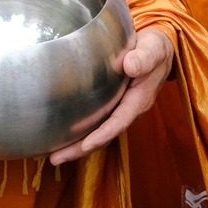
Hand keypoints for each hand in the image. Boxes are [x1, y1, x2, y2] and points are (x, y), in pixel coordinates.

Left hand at [51, 23, 174, 164]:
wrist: (156, 50)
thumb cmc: (154, 49)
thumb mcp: (154, 50)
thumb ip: (144, 58)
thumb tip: (130, 66)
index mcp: (139, 99)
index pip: (120, 121)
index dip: (103, 134)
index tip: (86, 145)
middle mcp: (127, 110)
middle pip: (104, 136)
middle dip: (80, 149)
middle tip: (55, 159)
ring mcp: (118, 110)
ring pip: (96, 134)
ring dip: (75, 147)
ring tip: (51, 156)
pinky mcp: (109, 106)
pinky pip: (93, 124)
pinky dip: (77, 134)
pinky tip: (57, 137)